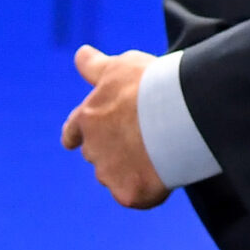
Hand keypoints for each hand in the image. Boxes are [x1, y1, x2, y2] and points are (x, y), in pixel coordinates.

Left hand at [59, 45, 170, 208]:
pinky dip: (148, 189)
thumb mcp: (121, 66)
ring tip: (160, 155)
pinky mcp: (129, 193)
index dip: (74, 135)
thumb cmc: (149, 84)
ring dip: (130, 169)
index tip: (72, 141)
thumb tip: (80, 53)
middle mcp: (92, 148)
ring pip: (116, 176)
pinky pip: (137, 196)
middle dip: (114, 150)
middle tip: (143, 139)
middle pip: (98, 155)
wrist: (177, 112)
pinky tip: (166, 174)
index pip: (73, 130)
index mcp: (87, 118)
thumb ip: (96, 66)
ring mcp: (109, 173)